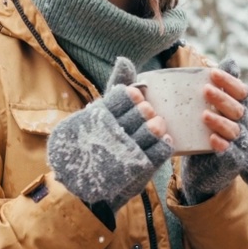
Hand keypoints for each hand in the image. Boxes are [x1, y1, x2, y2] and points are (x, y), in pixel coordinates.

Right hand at [47, 58, 172, 212]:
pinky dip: (165, 143)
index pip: (124, 97)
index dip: (133, 97)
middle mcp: (112, 134)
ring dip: (157, 126)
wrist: (81, 188)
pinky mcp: (140, 169)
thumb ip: (112, 88)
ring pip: (153, 129)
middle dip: (146, 111)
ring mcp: (126, 152)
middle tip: (145, 114)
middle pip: (141, 112)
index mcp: (98, 118)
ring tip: (155, 126)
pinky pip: (161, 151)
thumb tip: (124, 60)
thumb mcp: (95, 116)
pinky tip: (162, 141)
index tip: (134, 99)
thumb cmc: (90, 145)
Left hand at [181, 58, 247, 204]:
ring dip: (220, 122)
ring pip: (235, 131)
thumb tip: (231, 60)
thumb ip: (224, 88)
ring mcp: (244, 146)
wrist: (207, 171)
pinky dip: (224, 146)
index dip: (229, 82)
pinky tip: (212, 140)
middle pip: (239, 110)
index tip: (212, 73)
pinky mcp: (237, 163)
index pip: (242, 92)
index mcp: (245, 110)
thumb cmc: (210, 133)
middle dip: (223, 99)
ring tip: (204, 115)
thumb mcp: (216, 109)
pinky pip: (232, 154)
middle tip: (205, 90)